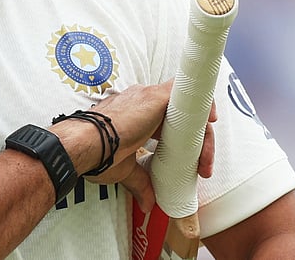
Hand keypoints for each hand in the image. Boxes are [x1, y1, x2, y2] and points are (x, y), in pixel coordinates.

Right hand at [51, 83, 216, 204]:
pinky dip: (202, 104)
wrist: (83, 143)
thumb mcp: (124, 169)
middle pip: (181, 114)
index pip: (167, 121)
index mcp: (134, 114)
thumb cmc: (94, 153)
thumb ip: (140, 181)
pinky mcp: (157, 97)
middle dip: (196, 141)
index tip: (189, 158)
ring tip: (205, 159)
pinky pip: (188, 92)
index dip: (182, 138)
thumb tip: (147, 202)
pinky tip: (211, 121)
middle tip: (201, 166)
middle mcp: (142, 100)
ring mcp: (149, 97)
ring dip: (201, 132)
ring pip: (187, 106)